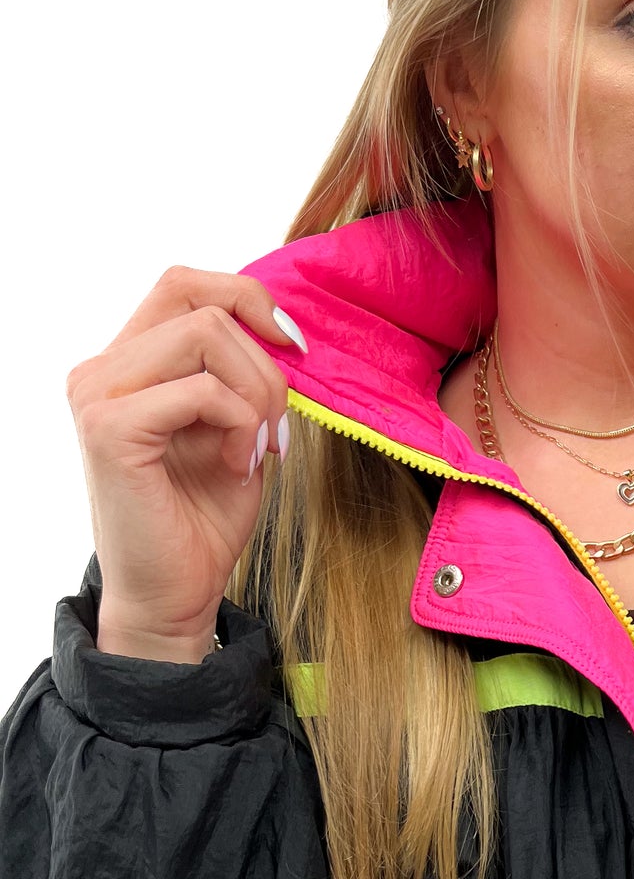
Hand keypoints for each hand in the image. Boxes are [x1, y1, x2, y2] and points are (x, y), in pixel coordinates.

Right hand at [66, 268, 301, 658]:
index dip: (247, 298)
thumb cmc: (203, 520)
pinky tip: (238, 466)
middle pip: (200, 300)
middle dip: (263, 358)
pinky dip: (240, 424)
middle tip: (277, 425)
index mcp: (127, 362)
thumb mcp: (237, 429)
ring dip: (257, 391)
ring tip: (258, 447)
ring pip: (206, 333)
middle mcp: (101, 369)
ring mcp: (97, 395)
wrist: (176, 594)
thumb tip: (282, 330)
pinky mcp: (109, 428)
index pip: (184, 284)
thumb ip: (243, 375)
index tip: (292, 347)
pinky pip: (202, 390)